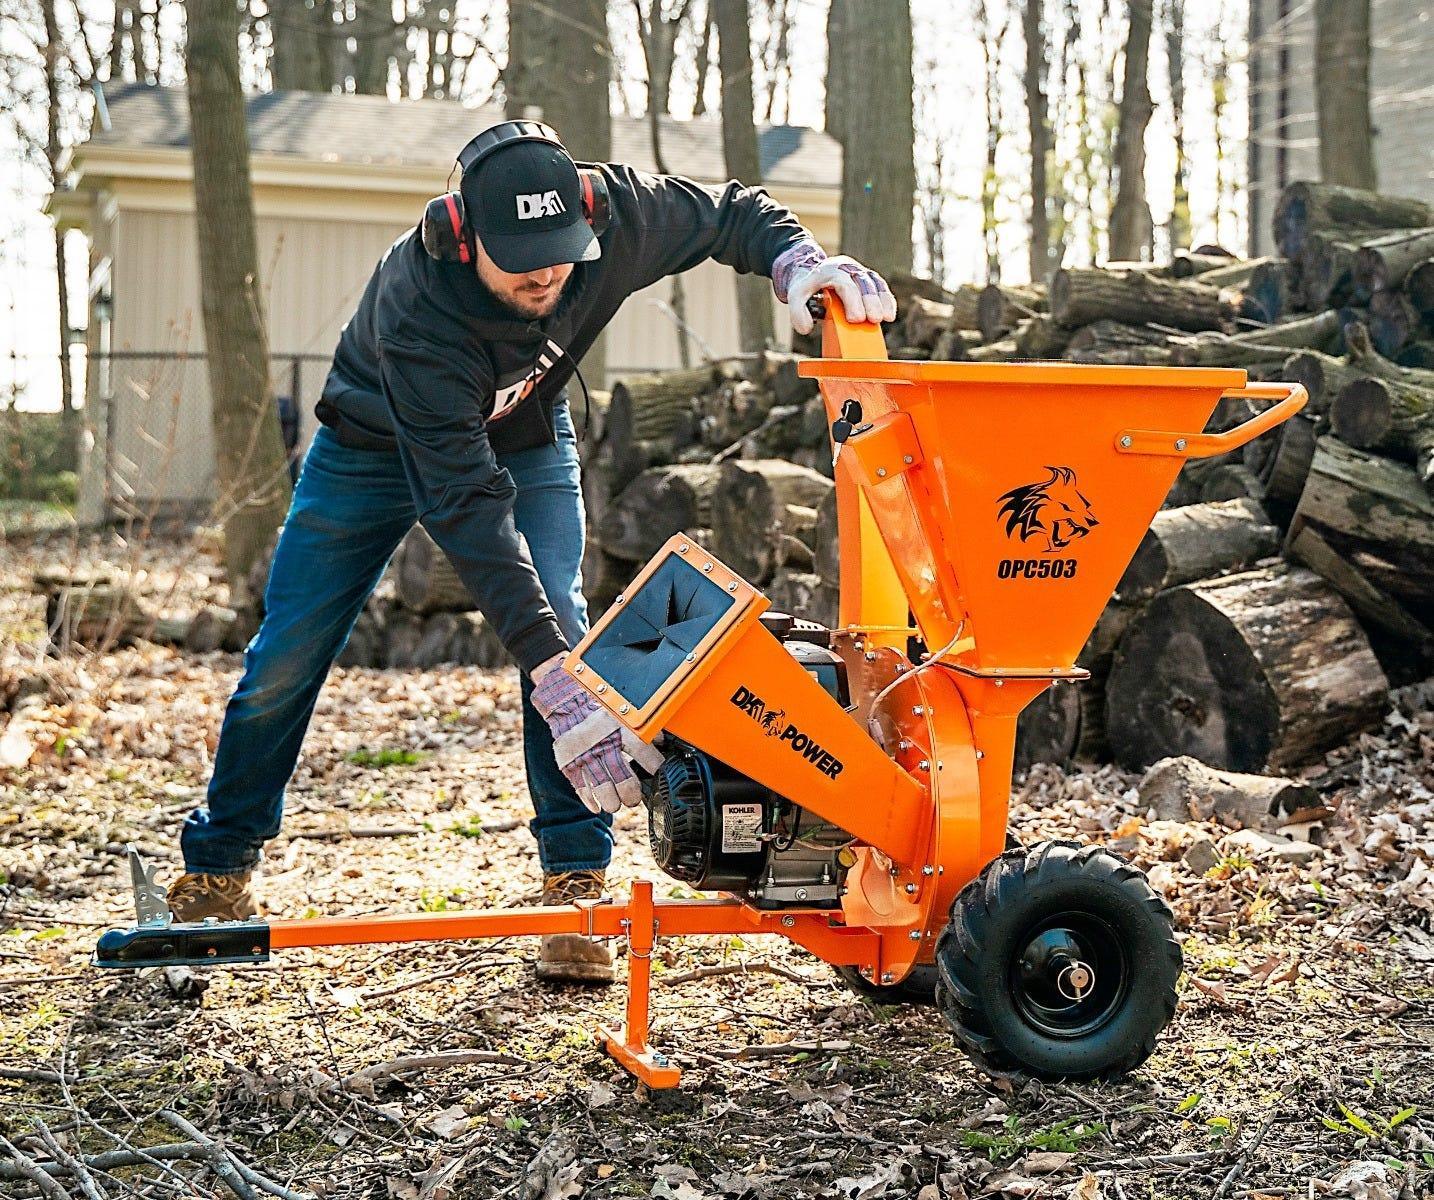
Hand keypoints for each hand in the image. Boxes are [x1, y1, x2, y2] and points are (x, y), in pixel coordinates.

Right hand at [530, 660, 663, 814]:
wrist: (565, 698)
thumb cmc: (598, 705)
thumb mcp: (622, 710)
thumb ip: (642, 725)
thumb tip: (662, 739)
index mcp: (619, 727)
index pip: (642, 751)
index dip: (653, 765)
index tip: (657, 772)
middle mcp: (603, 742)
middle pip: (622, 775)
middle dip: (631, 793)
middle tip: (634, 799)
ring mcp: (585, 754)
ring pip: (601, 785)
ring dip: (611, 800)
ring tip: (616, 805)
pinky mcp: (569, 761)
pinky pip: (580, 785)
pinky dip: (588, 799)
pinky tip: (596, 806)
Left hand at [771, 242, 896, 335]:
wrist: (811, 273)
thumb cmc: (806, 287)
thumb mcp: (795, 296)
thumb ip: (797, 312)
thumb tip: (806, 328)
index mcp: (829, 270)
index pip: (844, 283)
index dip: (852, 301)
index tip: (856, 319)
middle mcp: (846, 268)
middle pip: (863, 282)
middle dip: (870, 301)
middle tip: (874, 320)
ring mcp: (859, 272)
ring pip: (874, 282)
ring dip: (882, 301)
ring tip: (886, 318)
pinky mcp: (867, 278)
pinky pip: (880, 286)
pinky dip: (886, 300)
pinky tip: (889, 315)